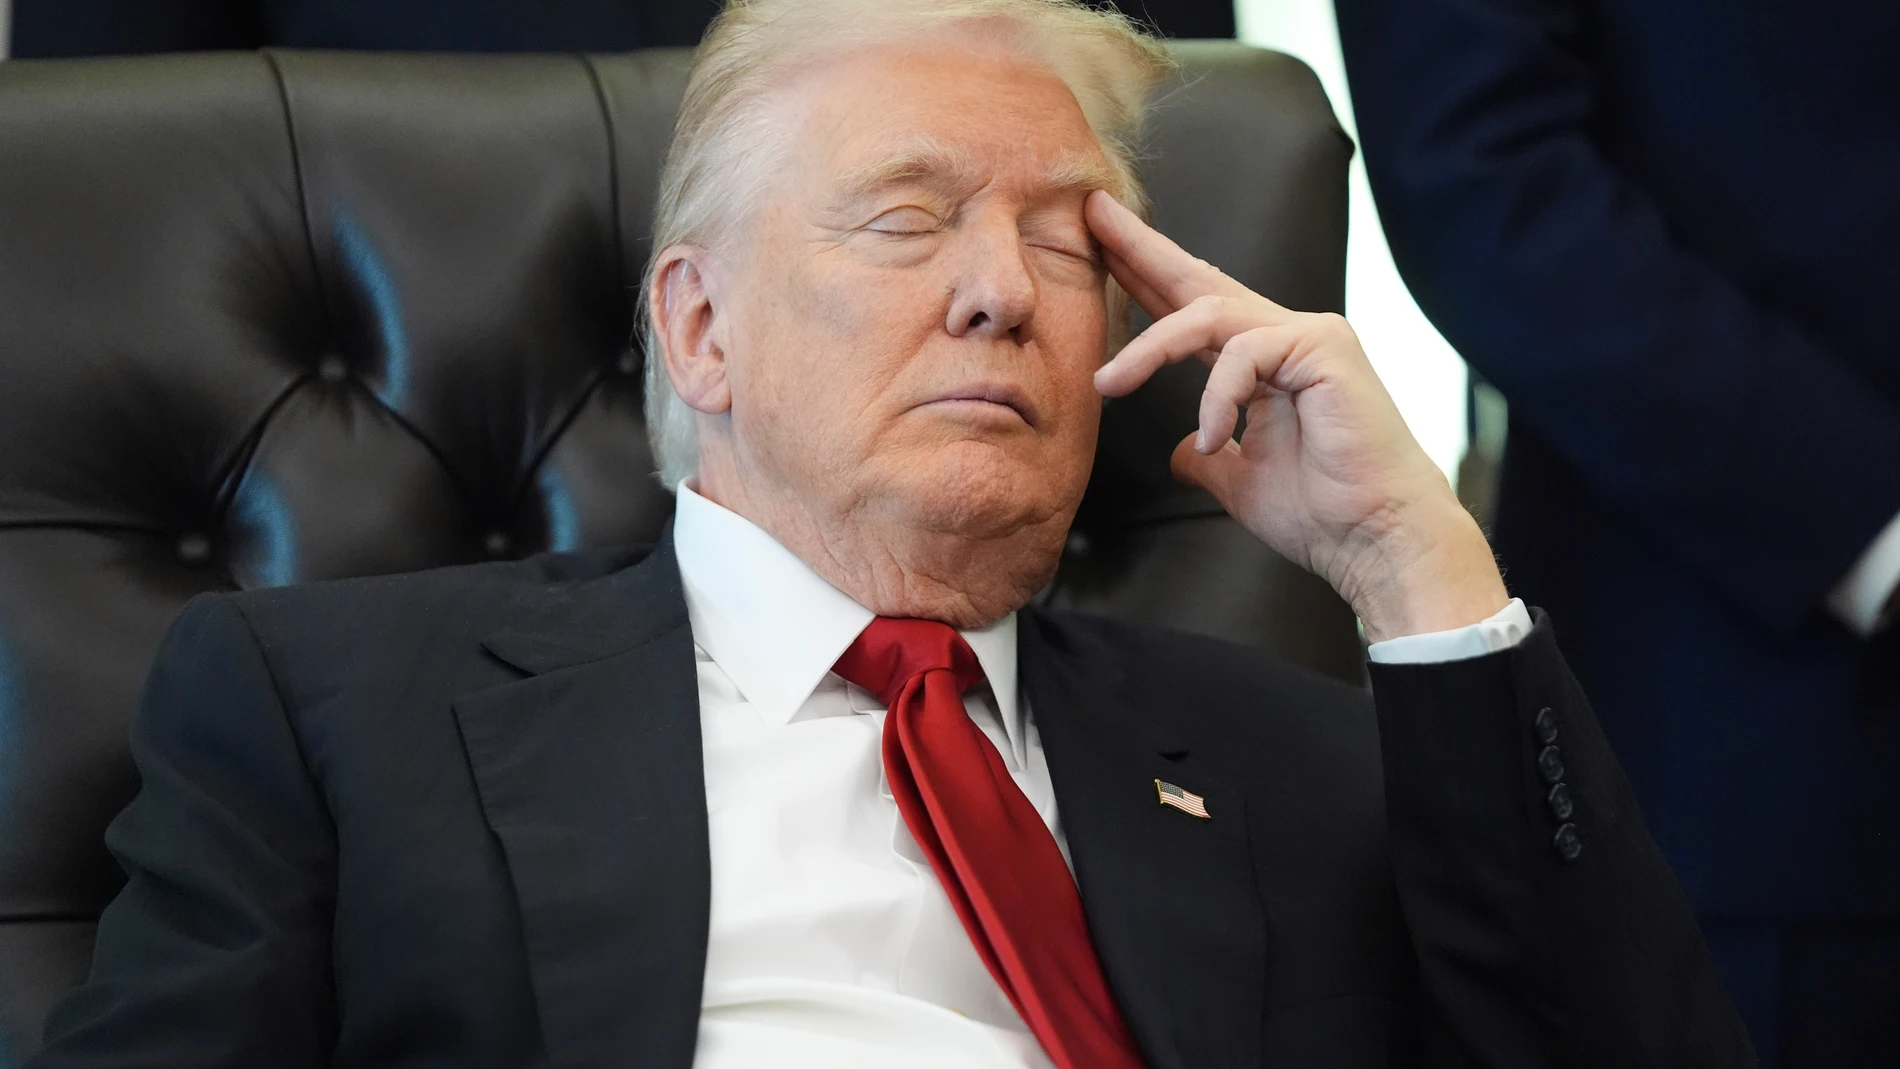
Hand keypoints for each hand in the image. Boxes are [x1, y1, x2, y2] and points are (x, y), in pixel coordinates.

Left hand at [1085, 191, 1508, 642]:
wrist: (1376, 539)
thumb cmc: (1323, 513)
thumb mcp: (1239, 480)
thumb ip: (1207, 457)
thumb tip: (1180, 452)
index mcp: (1263, 363)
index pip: (1193, 310)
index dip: (1144, 281)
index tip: (1100, 251)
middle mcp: (1286, 337)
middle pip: (1200, 282)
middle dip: (1141, 249)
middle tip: (1093, 214)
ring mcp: (1307, 336)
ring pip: (1208, 314)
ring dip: (1149, 347)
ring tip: (1108, 383)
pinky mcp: (1323, 348)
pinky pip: (1244, 353)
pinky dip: (1216, 397)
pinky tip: (1212, 437)